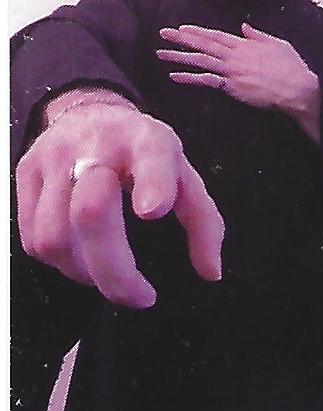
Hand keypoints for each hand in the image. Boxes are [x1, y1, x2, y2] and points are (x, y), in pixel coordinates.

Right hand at [15, 96, 223, 308]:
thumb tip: (210, 272)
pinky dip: (59, 263)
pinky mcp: (25, 174)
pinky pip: (32, 239)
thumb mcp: (183, 175)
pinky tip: (81, 259)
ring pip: (54, 236)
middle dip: (115, 270)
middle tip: (139, 296)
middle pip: (91, 211)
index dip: (152, 184)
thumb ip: (202, 222)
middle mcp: (95, 145)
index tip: (153, 212)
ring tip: (106, 275)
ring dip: (83, 273)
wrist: (89, 114)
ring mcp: (52, 158)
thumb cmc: (143, 154)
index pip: (150, 158)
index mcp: (146, 141)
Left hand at [158, 23, 320, 142]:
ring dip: (179, 56)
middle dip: (181, 38)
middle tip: (163, 33)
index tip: (182, 28)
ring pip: (200, 60)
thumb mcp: (276, 44)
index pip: (215, 35)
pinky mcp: (232, 86)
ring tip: (161, 53)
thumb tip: (244, 28)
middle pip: (203, 43)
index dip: (197, 31)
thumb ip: (258, 35)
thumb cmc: (291, 68)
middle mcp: (234, 54)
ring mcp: (231, 70)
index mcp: (244, 44)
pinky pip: (206, 80)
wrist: (296, 88)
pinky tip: (174, 76)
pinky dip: (189, 78)